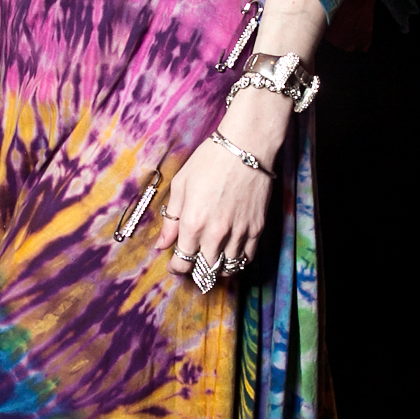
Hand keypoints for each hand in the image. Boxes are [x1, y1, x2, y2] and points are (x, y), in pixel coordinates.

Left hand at [156, 92, 290, 284]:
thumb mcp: (180, 185)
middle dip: (195, 271)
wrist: (246, 147)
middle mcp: (216, 234)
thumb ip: (171, 219)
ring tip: (211, 261)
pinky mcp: (257, 228)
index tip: (174, 266)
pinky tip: (230, 254)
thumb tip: (162, 244)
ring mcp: (239, 233)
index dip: (176, 268)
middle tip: (191, 263)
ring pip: (227, 268)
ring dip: (216, 269)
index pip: (182, 262)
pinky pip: (247, 258)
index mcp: (193, 223)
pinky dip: (237, 261)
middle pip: (204, 270)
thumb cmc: (209, 161)